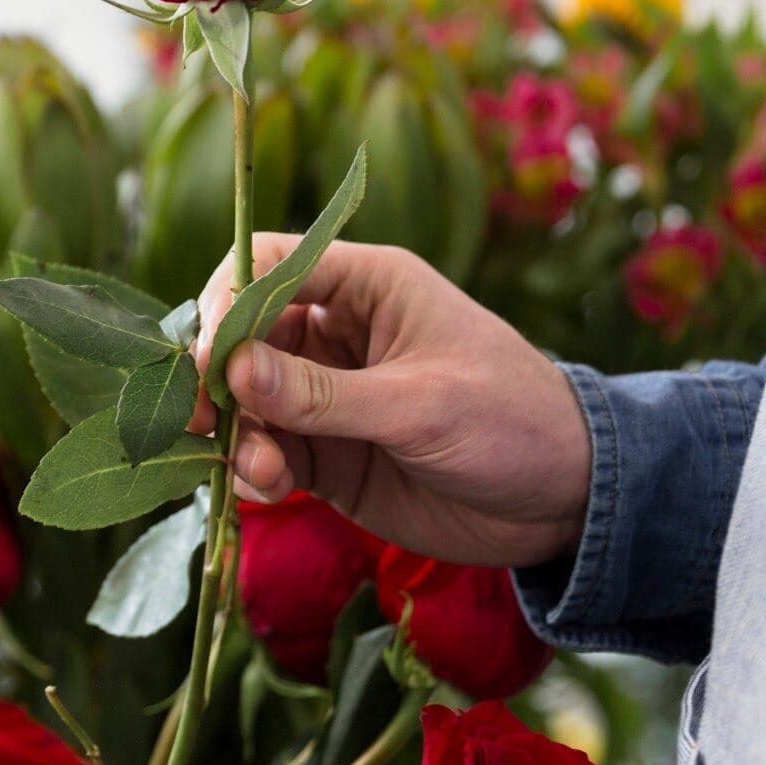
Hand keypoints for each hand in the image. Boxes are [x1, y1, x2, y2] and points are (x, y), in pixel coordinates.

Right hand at [191, 236, 590, 567]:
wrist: (565, 501)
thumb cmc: (512, 423)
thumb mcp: (420, 405)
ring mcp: (329, 395)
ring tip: (261, 472)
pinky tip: (268, 488)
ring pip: (246, 399)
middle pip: (242, 333)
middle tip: (199, 418)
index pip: (270, 263)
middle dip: (214, 375)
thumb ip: (323, 396)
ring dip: (237, 432)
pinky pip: (268, 450)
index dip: (226, 300)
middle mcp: (338, 331)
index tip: (205, 356)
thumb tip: (231, 370)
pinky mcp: (328, 453)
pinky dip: (254, 468)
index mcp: (368, 285)